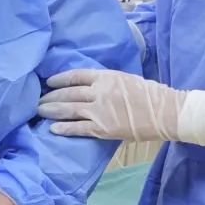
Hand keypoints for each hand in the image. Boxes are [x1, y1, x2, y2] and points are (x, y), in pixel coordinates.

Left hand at [38, 69, 188, 141]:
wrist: (166, 112)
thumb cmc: (151, 94)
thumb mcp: (127, 78)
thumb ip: (107, 81)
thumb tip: (92, 86)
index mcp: (106, 76)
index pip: (75, 76)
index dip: (59, 79)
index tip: (48, 81)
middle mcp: (99, 92)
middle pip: (68, 93)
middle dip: (51, 96)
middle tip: (38, 99)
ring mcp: (100, 111)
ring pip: (69, 110)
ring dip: (52, 110)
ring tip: (40, 111)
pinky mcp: (103, 129)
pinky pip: (79, 128)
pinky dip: (64, 128)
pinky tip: (53, 129)